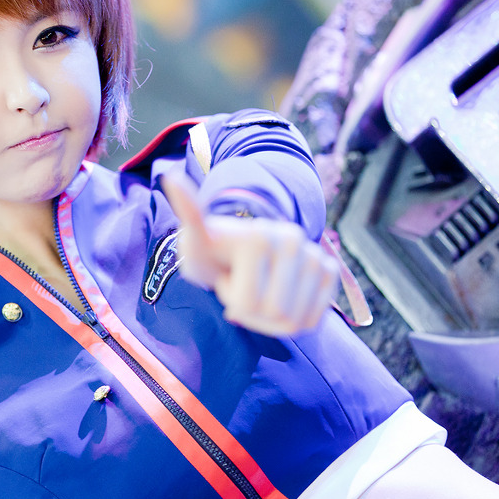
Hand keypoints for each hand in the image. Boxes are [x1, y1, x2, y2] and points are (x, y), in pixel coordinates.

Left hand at [160, 173, 338, 336]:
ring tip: (258, 287)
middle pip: (274, 315)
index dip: (230, 299)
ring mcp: (314, 253)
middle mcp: (292, 239)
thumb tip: (171, 177)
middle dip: (250, 310)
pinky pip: (316, 316)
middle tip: (242, 282)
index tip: (225, 274)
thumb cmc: (212, 253)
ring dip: (269, 317)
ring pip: (294, 321)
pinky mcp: (327, 269)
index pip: (245, 304)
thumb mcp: (194, 242)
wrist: (240, 251)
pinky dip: (296, 318)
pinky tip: (282, 298)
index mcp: (259, 236)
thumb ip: (188, 215)